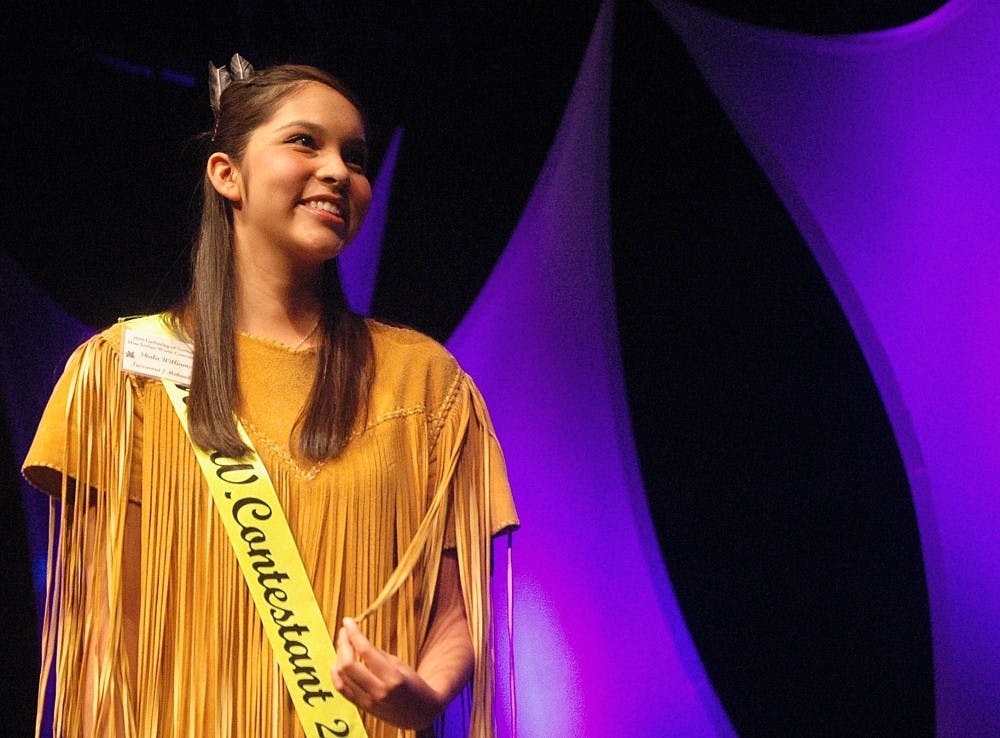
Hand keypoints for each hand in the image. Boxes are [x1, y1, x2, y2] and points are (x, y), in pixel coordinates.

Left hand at [331, 617, 446, 729]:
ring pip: (340, 676)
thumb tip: (356, 639)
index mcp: (392, 678)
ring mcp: (367, 701)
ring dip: (338, 656)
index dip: (354, 633)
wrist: (419, 714)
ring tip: (344, 644)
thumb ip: (378, 655)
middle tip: (345, 631)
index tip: (348, 620)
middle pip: (347, 664)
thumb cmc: (414, 685)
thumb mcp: (401, 665)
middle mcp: (377, 691)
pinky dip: (336, 672)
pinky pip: (341, 688)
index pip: (365, 651)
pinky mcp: (361, 707)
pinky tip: (339, 662)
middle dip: (342, 643)